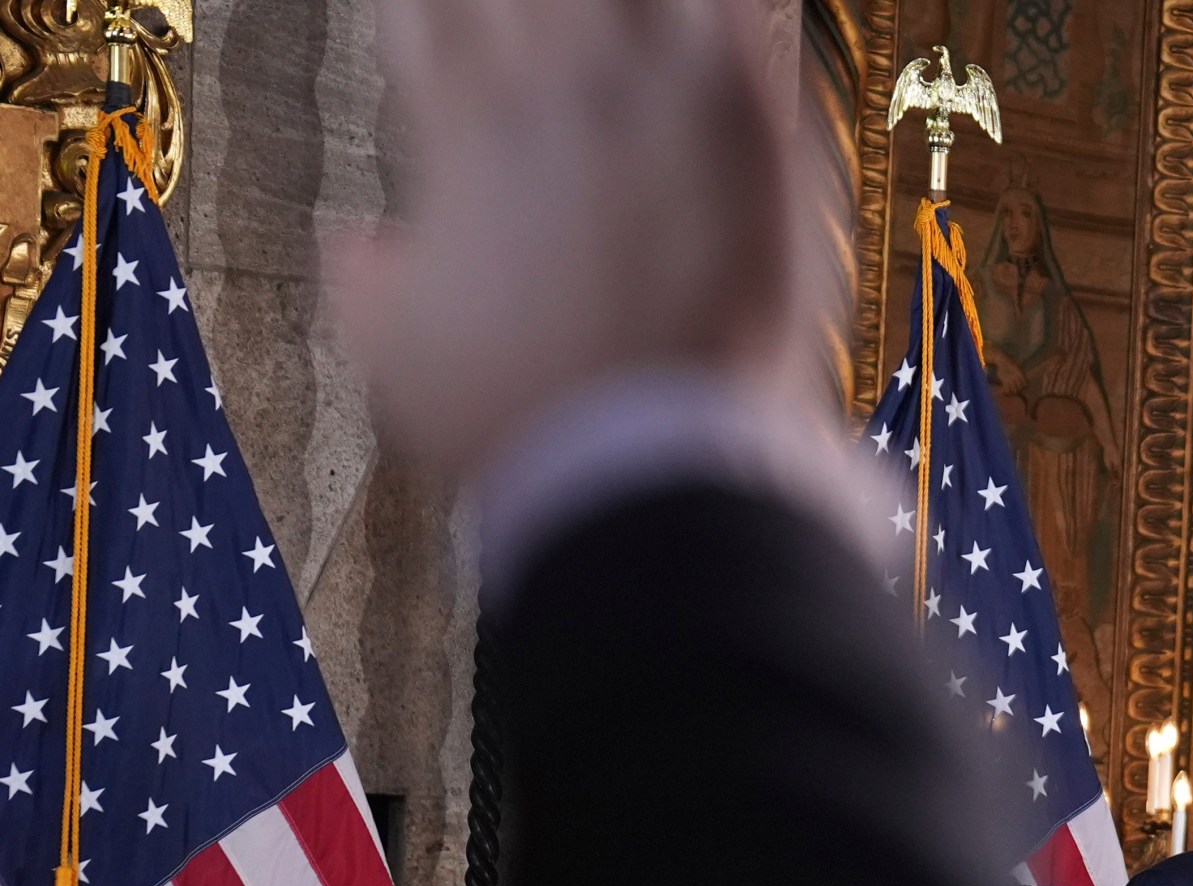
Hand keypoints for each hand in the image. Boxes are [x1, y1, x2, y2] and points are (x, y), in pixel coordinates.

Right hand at [332, 0, 817, 486]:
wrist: (658, 453)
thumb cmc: (525, 416)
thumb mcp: (400, 357)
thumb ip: (368, 281)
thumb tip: (359, 247)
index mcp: (465, 122)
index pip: (428, 6)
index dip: (436, 20)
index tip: (455, 49)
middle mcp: (559, 86)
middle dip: (528, 7)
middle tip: (548, 48)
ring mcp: (660, 94)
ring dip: (618, 9)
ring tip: (621, 39)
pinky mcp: (753, 124)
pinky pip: (735, 12)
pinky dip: (721, 13)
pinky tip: (719, 19)